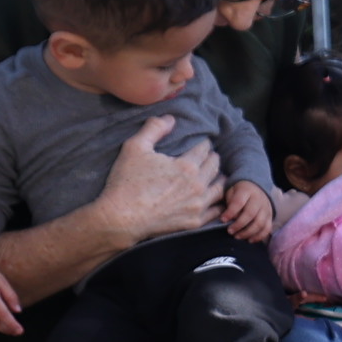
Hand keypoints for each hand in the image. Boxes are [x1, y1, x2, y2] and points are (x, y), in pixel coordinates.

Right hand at [93, 115, 219, 243]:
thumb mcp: (135, 147)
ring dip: (219, 178)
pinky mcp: (194, 222)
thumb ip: (154, 129)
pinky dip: (219, 202)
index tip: (202, 144)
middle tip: (210, 156)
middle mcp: (197, 185)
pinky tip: (216, 198)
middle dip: (213, 158)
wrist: (121, 218)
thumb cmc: (126, 182)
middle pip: (215, 167)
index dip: (204, 144)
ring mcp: (198, 205)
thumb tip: (170, 118)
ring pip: (219, 188)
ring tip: (216, 175)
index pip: (204, 149)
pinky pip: (215, 210)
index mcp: (187, 166)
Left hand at [221, 178, 273, 240]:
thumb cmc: (240, 193)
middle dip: (239, 224)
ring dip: (247, 232)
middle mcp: (258, 199)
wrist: (257, 189)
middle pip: (250, 214)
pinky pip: (267, 229)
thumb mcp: (232, 192)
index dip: (230, 212)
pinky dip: (258, 237)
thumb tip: (230, 218)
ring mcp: (266, 209)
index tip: (222, 220)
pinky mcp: (270, 217)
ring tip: (237, 236)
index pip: (239, 202)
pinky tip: (249, 240)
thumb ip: (230, 202)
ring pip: (259, 223)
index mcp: (247, 191)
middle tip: (230, 231)